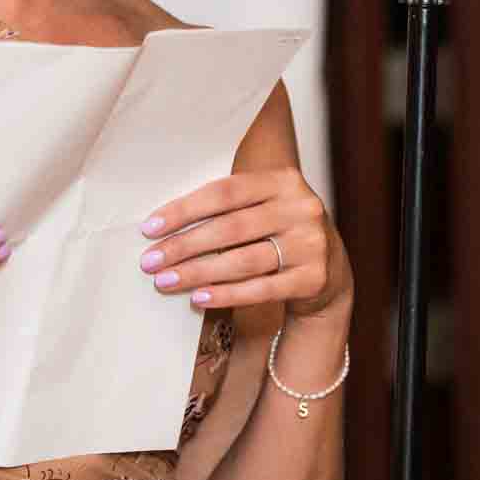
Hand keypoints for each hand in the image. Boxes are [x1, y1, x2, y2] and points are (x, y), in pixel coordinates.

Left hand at [138, 169, 348, 316]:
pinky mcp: (314, 278)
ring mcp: (311, 244)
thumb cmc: (278, 232)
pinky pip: (261, 289)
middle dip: (183, 246)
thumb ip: (226, 205)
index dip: (184, 210)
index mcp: (283, 181)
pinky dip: (226, 294)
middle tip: (150, 261)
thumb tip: (161, 223)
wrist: (330, 270)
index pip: (224, 192)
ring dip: (198, 273)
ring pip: (243, 261)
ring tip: (166, 281)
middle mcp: (301, 208)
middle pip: (230, 228)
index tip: (149, 228)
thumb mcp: (264, 206)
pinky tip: (198, 298)